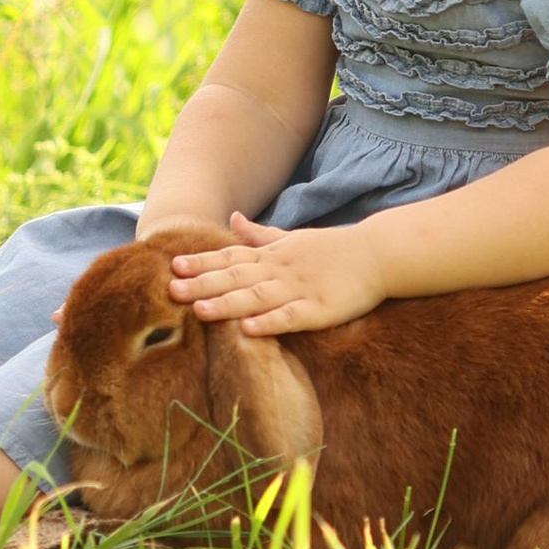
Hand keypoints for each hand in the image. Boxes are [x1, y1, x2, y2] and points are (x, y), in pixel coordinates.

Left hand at [163, 212, 388, 335]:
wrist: (378, 254)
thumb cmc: (332, 249)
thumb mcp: (292, 237)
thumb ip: (260, 234)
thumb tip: (234, 218)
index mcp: (272, 255)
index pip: (230, 258)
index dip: (202, 263)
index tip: (173, 265)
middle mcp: (280, 270)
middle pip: (236, 278)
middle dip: (202, 283)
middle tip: (171, 289)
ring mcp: (299, 289)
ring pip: (257, 297)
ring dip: (227, 303)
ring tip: (198, 310)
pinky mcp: (320, 309)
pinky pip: (290, 317)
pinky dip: (269, 323)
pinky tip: (248, 329)